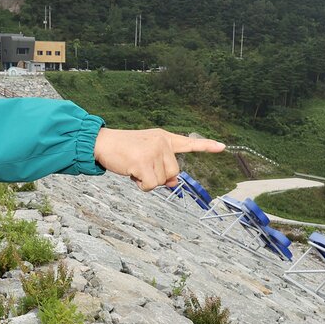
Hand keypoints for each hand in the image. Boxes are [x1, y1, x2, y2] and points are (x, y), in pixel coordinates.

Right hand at [93, 128, 225, 190]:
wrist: (102, 143)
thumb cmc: (123, 151)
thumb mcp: (146, 156)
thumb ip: (162, 168)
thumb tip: (173, 183)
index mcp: (164, 138)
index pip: (189, 143)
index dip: (206, 146)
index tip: (222, 147)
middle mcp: (162, 142)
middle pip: (174, 172)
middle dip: (157, 176)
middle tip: (140, 166)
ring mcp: (154, 151)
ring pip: (161, 180)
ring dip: (147, 180)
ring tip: (134, 167)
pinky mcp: (144, 161)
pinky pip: (150, 185)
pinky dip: (141, 185)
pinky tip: (131, 172)